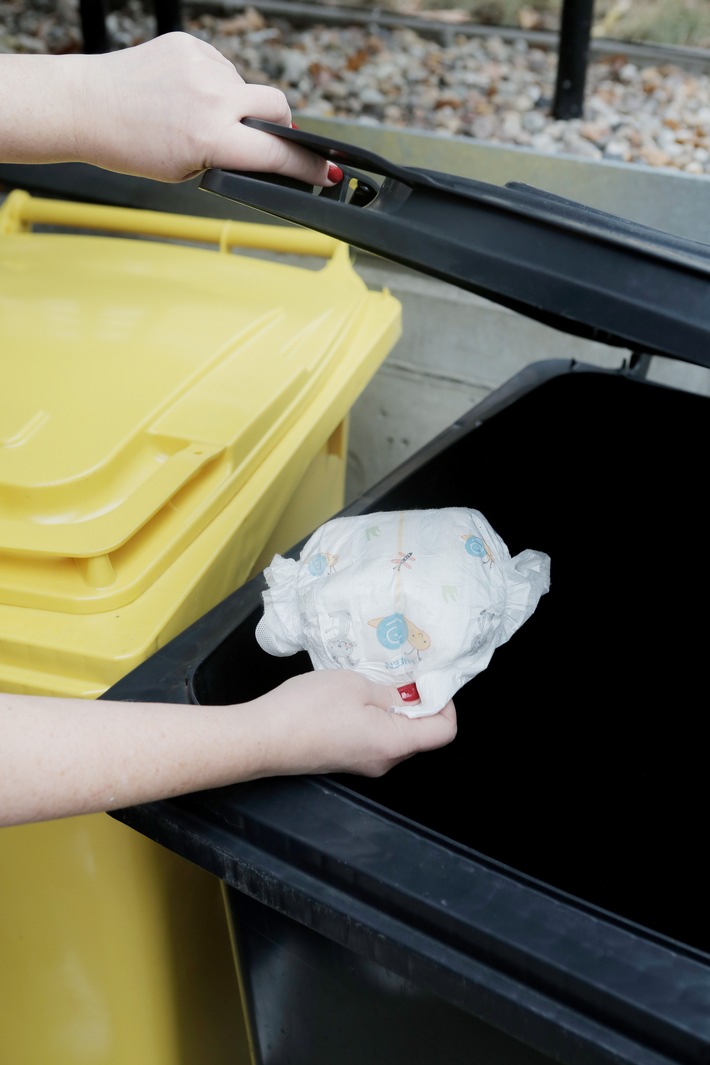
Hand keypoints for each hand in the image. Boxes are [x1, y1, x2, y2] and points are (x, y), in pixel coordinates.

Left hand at [0, 33, 336, 184]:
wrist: (89, 106)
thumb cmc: (133, 147)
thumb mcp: (188, 170)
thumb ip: (231, 158)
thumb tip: (265, 150)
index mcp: (211, 138)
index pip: (277, 153)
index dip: (307, 167)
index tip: (327, 173)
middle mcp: (212, 98)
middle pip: (279, 107)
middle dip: (283, 127)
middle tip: (271, 141)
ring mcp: (202, 66)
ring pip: (246, 88)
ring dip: (238, 106)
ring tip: (200, 118)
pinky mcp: (190, 45)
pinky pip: (222, 68)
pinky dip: (215, 85)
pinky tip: (186, 96)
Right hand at [251, 669, 457, 778]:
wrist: (262, 737)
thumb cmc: (308, 709)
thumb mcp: (357, 684)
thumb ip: (391, 690)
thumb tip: (412, 693)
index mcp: (394, 743)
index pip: (443, 732)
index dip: (444, 702)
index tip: (429, 679)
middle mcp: (384, 761)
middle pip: (421, 734)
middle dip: (417, 702)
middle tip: (401, 671)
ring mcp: (364, 764)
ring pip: (396, 734)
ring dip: (392, 707)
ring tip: (373, 680)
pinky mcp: (345, 759)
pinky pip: (374, 737)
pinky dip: (373, 716)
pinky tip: (353, 696)